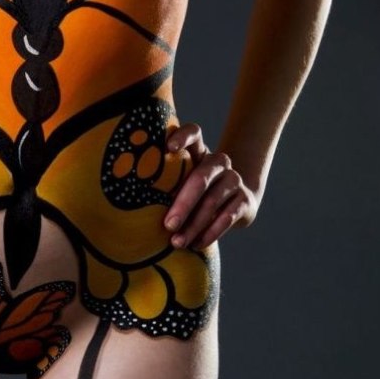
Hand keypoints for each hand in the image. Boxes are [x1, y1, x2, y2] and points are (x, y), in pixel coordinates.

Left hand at [162, 122, 258, 250]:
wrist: (235, 204)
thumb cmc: (194, 195)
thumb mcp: (180, 185)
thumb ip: (165, 185)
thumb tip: (134, 202)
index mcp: (199, 152)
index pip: (194, 133)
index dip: (183, 136)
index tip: (169, 147)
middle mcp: (218, 162)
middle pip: (201, 178)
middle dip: (183, 204)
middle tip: (167, 225)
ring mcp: (234, 180)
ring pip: (213, 201)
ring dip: (194, 225)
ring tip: (177, 242)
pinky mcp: (245, 199)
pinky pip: (228, 217)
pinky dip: (210, 233)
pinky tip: (197, 245)